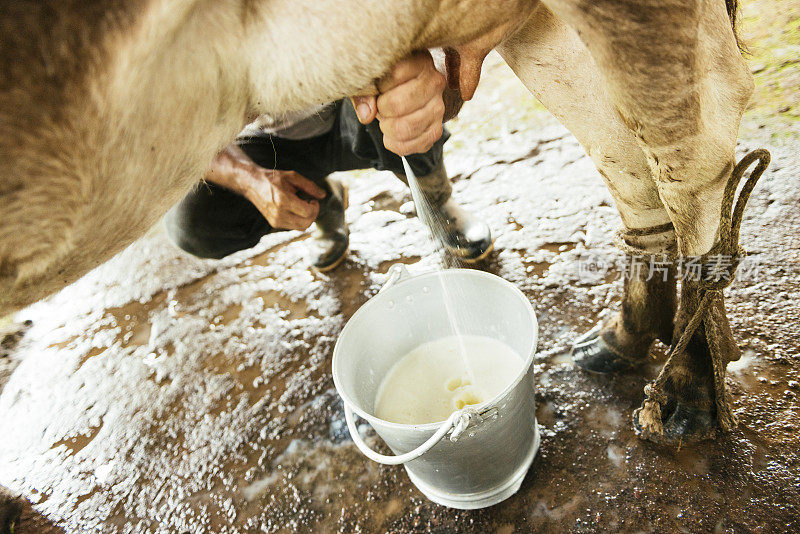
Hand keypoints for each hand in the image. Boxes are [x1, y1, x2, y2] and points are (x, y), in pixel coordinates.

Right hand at [205, 146, 325, 230]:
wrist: (252, 184)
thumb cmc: (273, 178)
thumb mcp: (293, 177)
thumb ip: (309, 186)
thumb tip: (323, 195)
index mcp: (284, 200)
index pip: (308, 212)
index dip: (315, 206)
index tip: (313, 199)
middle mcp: (279, 213)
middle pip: (306, 223)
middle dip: (313, 214)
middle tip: (310, 203)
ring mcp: (276, 221)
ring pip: (301, 227)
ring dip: (307, 218)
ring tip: (302, 206)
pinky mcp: (274, 224)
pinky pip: (293, 227)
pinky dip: (299, 220)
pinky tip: (295, 209)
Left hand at [352, 51, 446, 155]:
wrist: (410, 91)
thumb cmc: (387, 81)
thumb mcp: (373, 77)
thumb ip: (364, 92)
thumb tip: (367, 115)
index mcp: (420, 62)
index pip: (395, 75)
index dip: (378, 86)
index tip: (377, 86)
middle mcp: (435, 84)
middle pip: (398, 105)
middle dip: (381, 110)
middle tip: (380, 107)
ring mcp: (438, 109)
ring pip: (403, 129)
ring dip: (387, 128)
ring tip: (386, 120)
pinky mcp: (435, 131)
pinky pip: (408, 146)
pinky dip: (393, 143)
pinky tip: (392, 134)